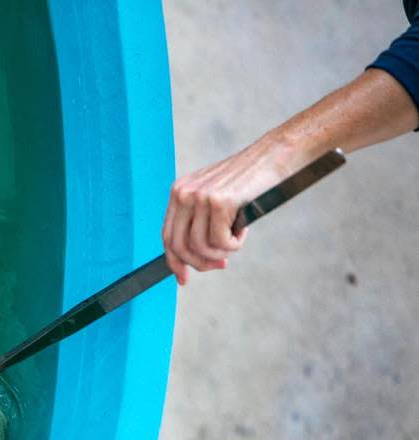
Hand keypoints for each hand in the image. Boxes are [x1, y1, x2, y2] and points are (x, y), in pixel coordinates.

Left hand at [161, 140, 290, 284]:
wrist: (276, 155)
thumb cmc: (249, 180)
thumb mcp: (215, 198)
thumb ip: (200, 221)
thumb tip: (194, 258)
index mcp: (179, 192)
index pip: (167, 236)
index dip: (174, 262)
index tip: (183, 279)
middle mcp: (184, 193)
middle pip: (179, 246)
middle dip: (199, 263)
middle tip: (220, 265)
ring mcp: (200, 197)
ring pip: (200, 247)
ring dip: (221, 254)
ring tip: (235, 241)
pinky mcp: (219, 202)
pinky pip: (220, 241)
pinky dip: (234, 245)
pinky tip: (243, 230)